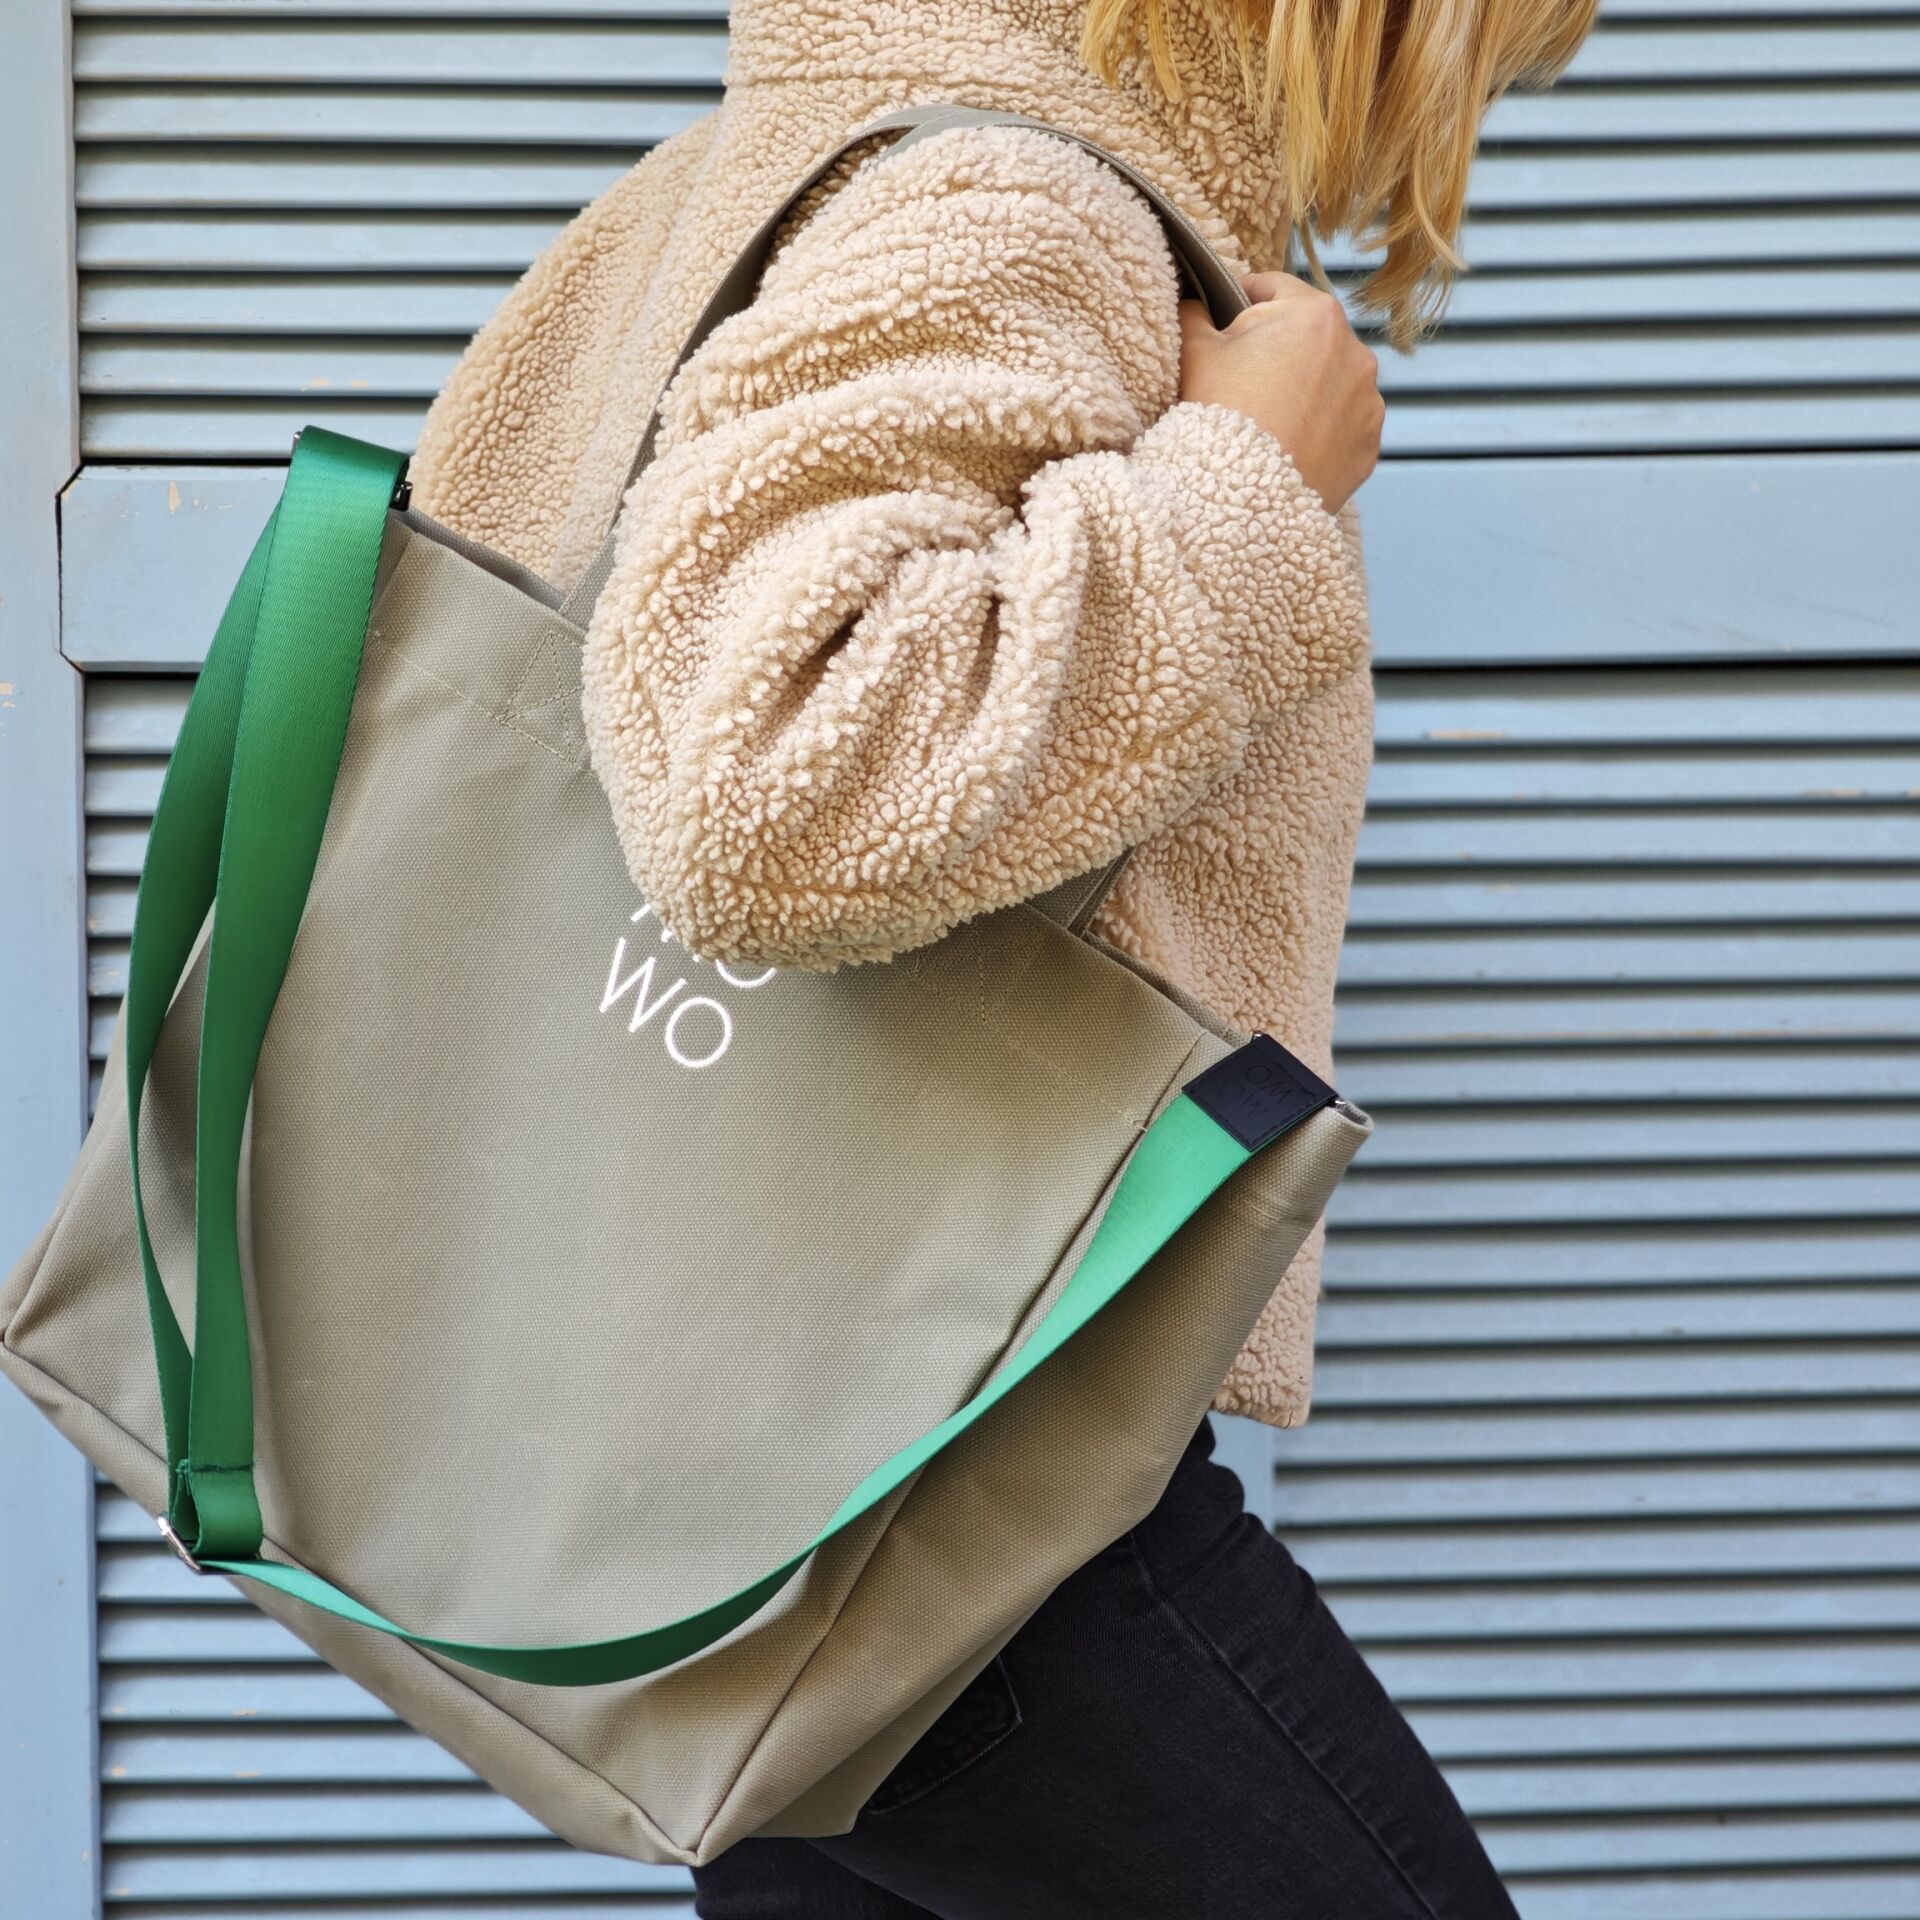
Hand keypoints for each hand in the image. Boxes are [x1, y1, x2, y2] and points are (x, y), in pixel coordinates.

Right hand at [1176, 272, 1383, 514]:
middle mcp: (1355, 350)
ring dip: (1304, 388)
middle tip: (1239, 382)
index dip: (1239, 300)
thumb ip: (1194, 314)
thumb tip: (1195, 303)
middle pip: (1306, 335)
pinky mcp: (1369, 442)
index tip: (1222, 323)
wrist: (1246, 504)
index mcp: (1314, 314)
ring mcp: (1368, 400)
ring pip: (1329, 380)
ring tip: (1268, 419)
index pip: (1272, 287)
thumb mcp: (1195, 354)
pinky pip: (1342, 424)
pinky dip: (1320, 428)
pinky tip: (1289, 444)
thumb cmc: (1221, 421)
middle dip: (1276, 350)